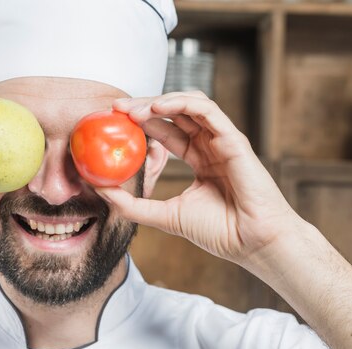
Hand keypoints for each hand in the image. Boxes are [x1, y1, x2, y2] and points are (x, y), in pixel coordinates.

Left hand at [97, 91, 298, 264]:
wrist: (252, 244)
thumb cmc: (219, 232)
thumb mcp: (165, 216)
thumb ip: (132, 205)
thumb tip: (100, 190)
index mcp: (200, 160)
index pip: (167, 131)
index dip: (142, 122)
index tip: (114, 121)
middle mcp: (211, 146)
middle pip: (175, 113)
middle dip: (144, 106)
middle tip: (116, 106)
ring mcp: (223, 141)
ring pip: (190, 105)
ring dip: (159, 101)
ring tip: (132, 109)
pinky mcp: (234, 140)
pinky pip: (207, 111)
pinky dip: (182, 104)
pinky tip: (157, 107)